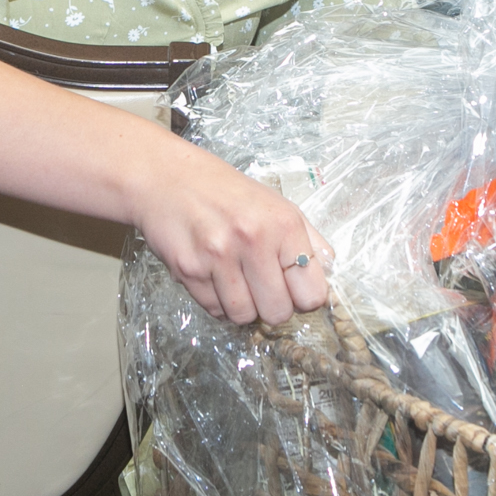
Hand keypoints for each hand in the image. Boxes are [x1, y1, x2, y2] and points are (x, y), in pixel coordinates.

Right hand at [130, 140, 332, 324]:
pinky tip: (214, 277)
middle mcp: (253, 239)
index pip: (313, 293)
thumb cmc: (224, 192)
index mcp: (283, 224)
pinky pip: (214, 311)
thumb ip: (308, 240)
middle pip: (278, 312)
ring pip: (244, 317)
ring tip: (235, 280)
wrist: (166, 178)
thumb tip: (329, 273)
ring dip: (243, 307)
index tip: (292, 288)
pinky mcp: (188, 270)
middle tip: (261, 287)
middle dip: (271, 306)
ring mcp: (218, 256)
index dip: (303, 297)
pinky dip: (217, 302)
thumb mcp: (275, 204)